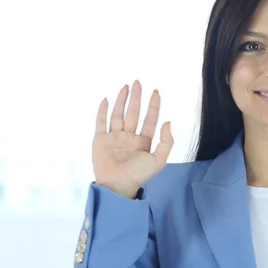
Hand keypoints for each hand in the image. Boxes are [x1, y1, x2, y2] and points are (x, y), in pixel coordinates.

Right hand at [92, 80, 172, 197]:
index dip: (153, 105)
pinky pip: (101, 123)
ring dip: (122, 100)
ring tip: (125, 87)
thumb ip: (166, 142)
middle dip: (137, 98)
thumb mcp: (158, 160)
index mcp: (143, 141)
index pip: (149, 119)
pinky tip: (106, 100)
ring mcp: (114, 138)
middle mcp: (129, 137)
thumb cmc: (138, 175)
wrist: (116, 185)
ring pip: (118, 114)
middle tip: (138, 82)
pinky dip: (103, 111)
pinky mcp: (100, 140)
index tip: (156, 92)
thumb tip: (168, 122)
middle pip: (133, 113)